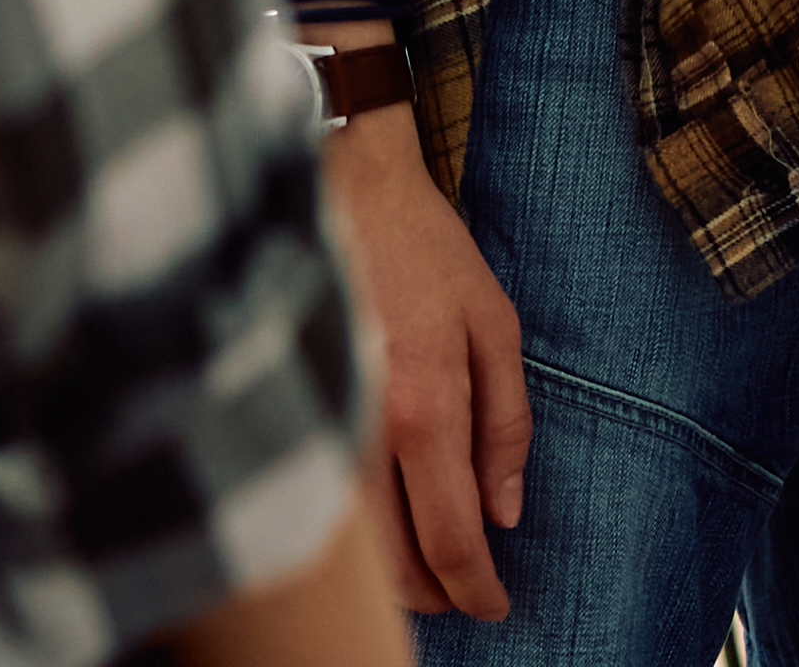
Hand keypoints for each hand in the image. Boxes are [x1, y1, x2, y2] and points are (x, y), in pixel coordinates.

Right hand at [332, 112, 531, 617]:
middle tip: (468, 596)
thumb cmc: (427, 252)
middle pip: (393, 563)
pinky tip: (380, 535)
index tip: (496, 608)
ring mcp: (319, 424)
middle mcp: (363, 430)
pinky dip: (355, 538)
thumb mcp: (496, 326)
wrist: (342, 189)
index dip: (476, 589)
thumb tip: (506, 512)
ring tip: (429, 575)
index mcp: (423, 408)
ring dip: (391, 576)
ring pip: (350, 547)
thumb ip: (506, 424)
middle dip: (434, 594)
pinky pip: (324, 503)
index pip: (451, 536)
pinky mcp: (291, 413)